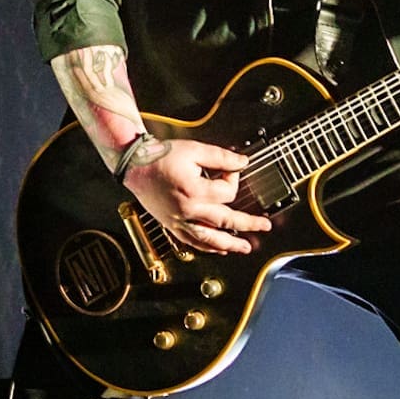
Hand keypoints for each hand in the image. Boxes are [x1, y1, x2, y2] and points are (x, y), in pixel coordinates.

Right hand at [122, 138, 274, 253]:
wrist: (135, 165)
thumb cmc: (160, 157)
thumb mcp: (194, 150)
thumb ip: (221, 157)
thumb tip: (242, 163)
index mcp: (194, 190)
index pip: (227, 192)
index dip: (233, 179)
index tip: (230, 171)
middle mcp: (188, 209)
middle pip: (225, 221)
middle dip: (248, 224)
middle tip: (264, 226)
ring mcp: (179, 220)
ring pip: (209, 238)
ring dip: (230, 244)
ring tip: (245, 247)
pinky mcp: (172, 225)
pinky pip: (192, 242)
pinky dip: (208, 247)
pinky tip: (219, 249)